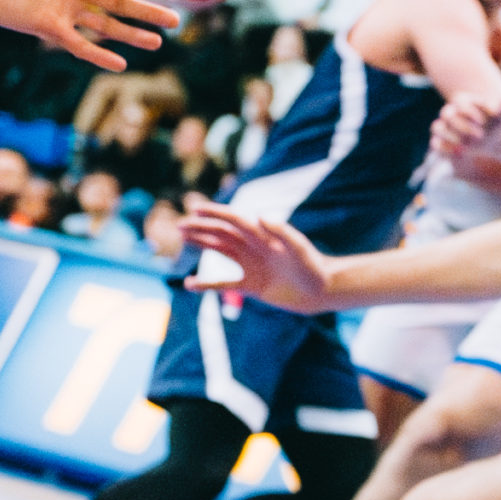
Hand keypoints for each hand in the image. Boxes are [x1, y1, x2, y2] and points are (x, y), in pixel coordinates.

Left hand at [0, 0, 178, 70]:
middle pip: (121, 4)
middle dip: (148, 12)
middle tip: (177, 19)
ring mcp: (65, 10)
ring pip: (107, 27)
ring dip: (132, 36)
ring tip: (158, 43)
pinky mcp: (48, 27)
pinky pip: (79, 44)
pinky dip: (99, 55)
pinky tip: (121, 64)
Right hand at [179, 198, 337, 311]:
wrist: (321, 290)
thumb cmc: (312, 266)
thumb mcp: (299, 248)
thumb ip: (281, 231)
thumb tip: (258, 216)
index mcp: (261, 235)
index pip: (233, 220)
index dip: (214, 213)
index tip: (195, 209)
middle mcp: (253, 247)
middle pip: (221, 233)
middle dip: (201, 228)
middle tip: (179, 225)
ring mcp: (250, 265)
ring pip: (219, 251)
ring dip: (201, 244)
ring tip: (182, 239)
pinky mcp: (251, 286)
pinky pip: (223, 284)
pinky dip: (206, 284)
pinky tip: (190, 284)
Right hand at [431, 92, 500, 158]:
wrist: (488, 139)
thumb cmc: (492, 125)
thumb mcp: (499, 118)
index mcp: (462, 102)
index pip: (459, 102)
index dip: (469, 111)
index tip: (482, 122)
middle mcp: (449, 112)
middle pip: (448, 115)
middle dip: (463, 126)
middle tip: (480, 136)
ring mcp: (443, 126)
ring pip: (437, 128)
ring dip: (452, 137)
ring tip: (467, 147)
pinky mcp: (440, 141)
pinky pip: (436, 144)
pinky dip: (446, 149)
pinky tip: (461, 155)